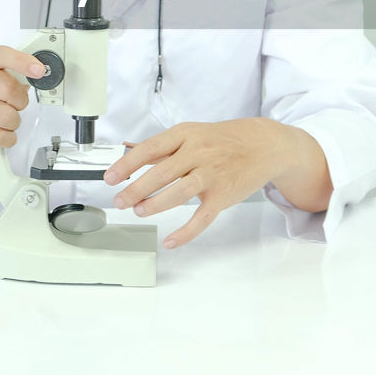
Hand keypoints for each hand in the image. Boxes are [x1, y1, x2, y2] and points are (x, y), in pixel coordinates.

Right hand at [0, 45, 47, 157]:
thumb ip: (11, 75)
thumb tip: (36, 74)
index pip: (1, 55)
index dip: (22, 62)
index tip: (39, 70)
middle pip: (8, 88)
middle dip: (20, 103)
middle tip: (16, 106)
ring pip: (6, 115)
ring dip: (13, 123)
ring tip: (4, 122)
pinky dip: (7, 138)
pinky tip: (0, 135)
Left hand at [103, 118, 297, 248]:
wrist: (265, 145)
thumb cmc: (224, 140)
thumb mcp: (193, 134)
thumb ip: (163, 146)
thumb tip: (129, 152)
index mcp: (186, 135)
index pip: (150, 149)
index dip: (127, 164)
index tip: (110, 177)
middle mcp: (199, 152)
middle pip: (161, 172)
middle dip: (136, 189)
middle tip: (119, 201)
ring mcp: (212, 174)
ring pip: (179, 192)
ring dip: (155, 204)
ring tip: (139, 211)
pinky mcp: (224, 195)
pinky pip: (202, 216)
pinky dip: (186, 231)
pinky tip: (171, 240)